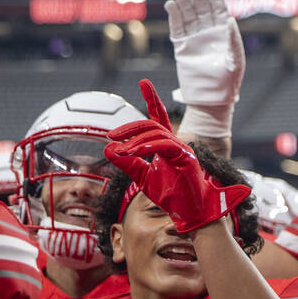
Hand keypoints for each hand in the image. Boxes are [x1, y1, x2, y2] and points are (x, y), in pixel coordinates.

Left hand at [104, 80, 250, 233]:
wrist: (190, 216)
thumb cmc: (172, 197)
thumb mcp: (142, 178)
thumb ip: (127, 163)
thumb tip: (108, 149)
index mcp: (167, 147)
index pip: (159, 119)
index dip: (152, 99)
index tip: (144, 82)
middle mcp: (177, 145)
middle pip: (152, 125)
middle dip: (130, 127)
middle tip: (112, 135)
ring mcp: (183, 151)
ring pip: (157, 134)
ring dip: (135, 141)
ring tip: (122, 150)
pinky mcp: (187, 160)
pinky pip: (166, 146)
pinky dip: (148, 147)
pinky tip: (135, 151)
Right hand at [165, 0, 243, 106]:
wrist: (210, 99)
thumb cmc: (228, 82)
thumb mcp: (234, 61)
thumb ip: (232, 40)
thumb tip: (230, 20)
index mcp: (225, 34)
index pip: (219, 9)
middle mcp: (210, 34)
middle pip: (202, 9)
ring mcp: (195, 39)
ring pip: (189, 16)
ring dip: (185, 4)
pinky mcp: (182, 46)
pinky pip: (177, 27)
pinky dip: (174, 15)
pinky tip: (172, 4)